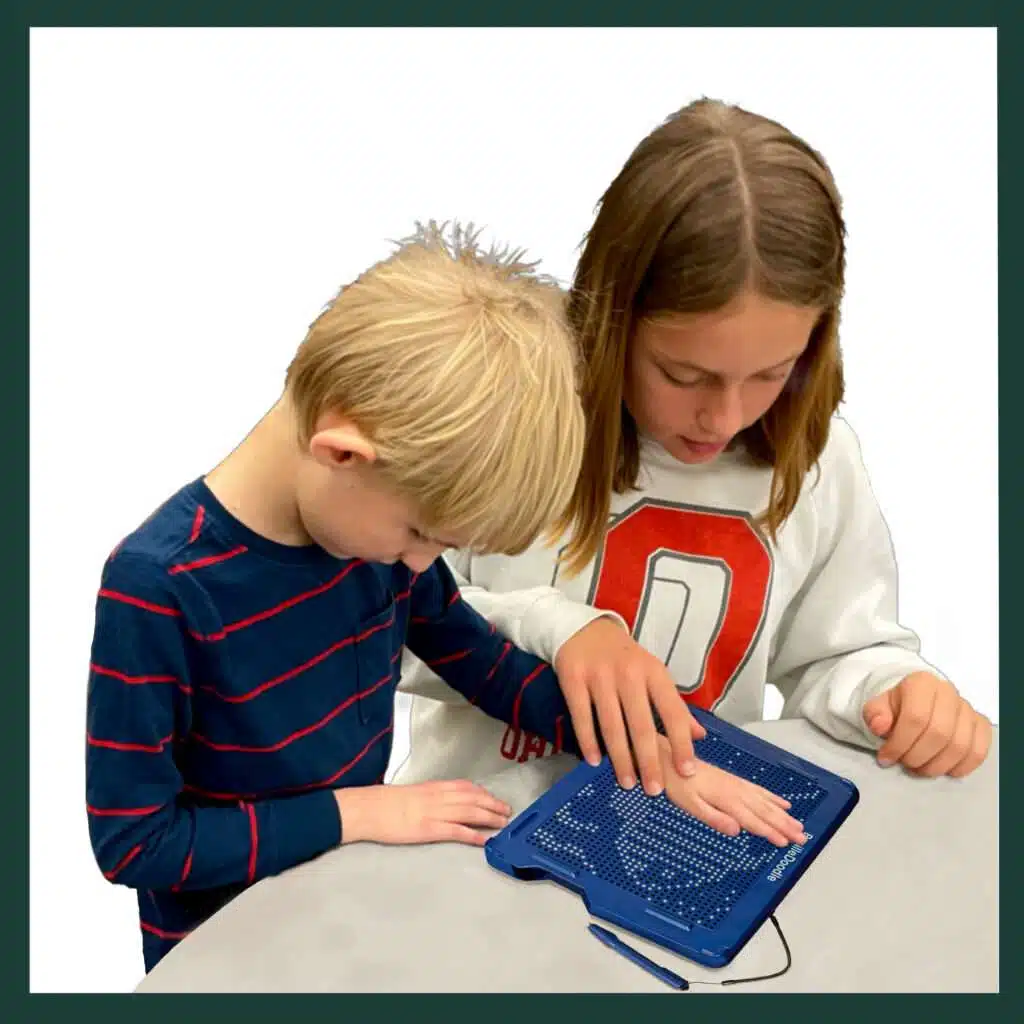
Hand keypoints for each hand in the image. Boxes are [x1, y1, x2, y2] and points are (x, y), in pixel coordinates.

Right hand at [335, 780, 511, 846]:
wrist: (368, 808)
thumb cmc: (384, 802)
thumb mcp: (411, 793)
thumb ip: (428, 796)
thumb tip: (440, 801)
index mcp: (433, 787)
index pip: (465, 786)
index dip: (483, 793)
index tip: (493, 798)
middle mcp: (438, 796)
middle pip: (473, 798)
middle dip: (492, 804)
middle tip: (507, 810)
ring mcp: (435, 812)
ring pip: (470, 812)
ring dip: (489, 817)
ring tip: (502, 823)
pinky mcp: (429, 829)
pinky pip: (457, 831)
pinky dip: (473, 835)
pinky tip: (483, 839)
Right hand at [554, 617, 704, 795]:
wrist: (584, 630)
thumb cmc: (625, 658)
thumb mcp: (654, 674)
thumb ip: (675, 706)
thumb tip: (699, 736)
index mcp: (654, 673)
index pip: (672, 712)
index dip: (681, 743)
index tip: (687, 771)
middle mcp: (629, 674)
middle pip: (641, 724)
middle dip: (649, 760)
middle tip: (654, 789)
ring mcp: (600, 676)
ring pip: (612, 725)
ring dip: (620, 758)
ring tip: (627, 783)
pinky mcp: (574, 679)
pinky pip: (582, 717)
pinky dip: (588, 741)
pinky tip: (594, 761)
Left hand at [659, 738, 806, 847]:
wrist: (671, 760)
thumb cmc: (677, 784)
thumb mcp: (689, 805)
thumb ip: (713, 817)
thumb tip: (735, 830)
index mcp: (726, 799)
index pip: (753, 820)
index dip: (770, 832)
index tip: (786, 843)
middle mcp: (735, 790)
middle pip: (765, 811)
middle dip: (785, 826)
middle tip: (802, 838)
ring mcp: (736, 784)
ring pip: (766, 802)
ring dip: (783, 815)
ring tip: (799, 825)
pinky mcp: (733, 780)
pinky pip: (759, 790)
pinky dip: (773, 798)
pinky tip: (783, 803)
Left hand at [862, 672, 991, 777]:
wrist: (917, 703)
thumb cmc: (896, 708)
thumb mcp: (878, 707)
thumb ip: (875, 715)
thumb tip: (880, 726)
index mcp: (921, 683)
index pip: (915, 717)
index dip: (899, 744)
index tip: (886, 758)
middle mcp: (948, 692)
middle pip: (939, 734)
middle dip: (917, 757)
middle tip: (905, 764)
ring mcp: (967, 709)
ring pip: (959, 746)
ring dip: (937, 766)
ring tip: (920, 769)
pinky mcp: (981, 725)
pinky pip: (978, 751)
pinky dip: (961, 767)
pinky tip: (944, 770)